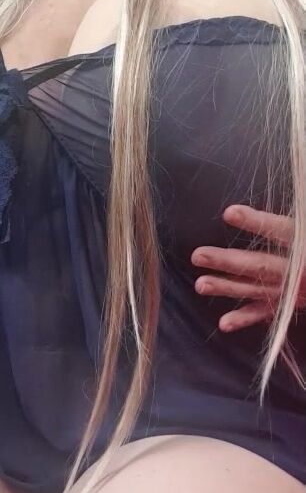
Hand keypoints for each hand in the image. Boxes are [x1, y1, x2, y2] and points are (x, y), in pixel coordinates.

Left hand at [191, 205, 305, 332]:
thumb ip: (295, 216)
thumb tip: (295, 170)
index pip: (282, 230)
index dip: (256, 222)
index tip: (228, 212)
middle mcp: (301, 270)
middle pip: (261, 264)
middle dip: (228, 261)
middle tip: (197, 255)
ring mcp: (295, 291)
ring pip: (257, 289)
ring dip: (228, 288)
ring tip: (200, 284)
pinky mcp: (292, 304)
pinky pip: (266, 313)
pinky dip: (245, 319)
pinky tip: (223, 323)